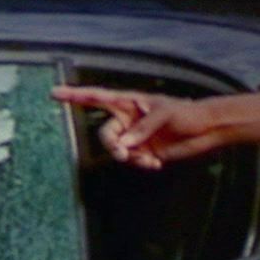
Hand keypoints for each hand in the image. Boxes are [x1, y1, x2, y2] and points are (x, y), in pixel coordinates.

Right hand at [50, 85, 227, 170]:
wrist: (206, 130)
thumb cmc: (186, 113)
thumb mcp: (165, 114)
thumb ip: (144, 128)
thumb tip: (126, 143)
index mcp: (128, 103)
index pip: (97, 98)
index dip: (75, 95)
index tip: (54, 93)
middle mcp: (127, 120)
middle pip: (106, 134)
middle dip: (113, 146)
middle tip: (125, 154)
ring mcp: (135, 137)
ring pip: (118, 151)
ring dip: (130, 159)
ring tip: (148, 161)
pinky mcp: (144, 153)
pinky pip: (133, 162)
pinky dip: (142, 165)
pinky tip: (157, 165)